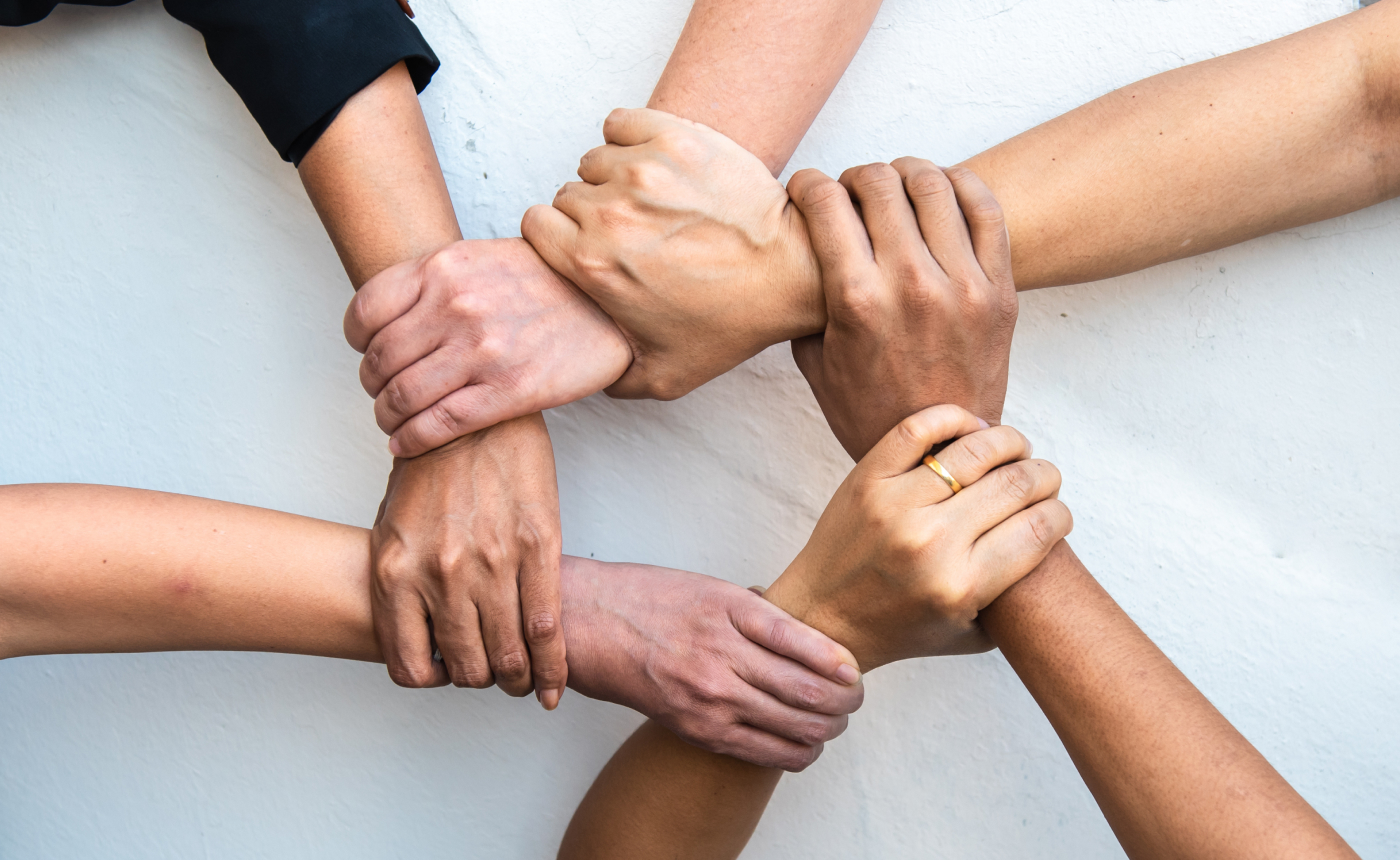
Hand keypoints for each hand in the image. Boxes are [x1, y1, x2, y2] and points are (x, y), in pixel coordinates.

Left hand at [344, 238, 631, 457]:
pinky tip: (407, 444)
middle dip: (373, 386)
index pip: (366, 312)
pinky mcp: (509, 391)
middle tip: (383, 394)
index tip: (367, 354)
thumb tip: (393, 315)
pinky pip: (439, 425)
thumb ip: (437, 281)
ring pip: (402, 397)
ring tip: (394, 423)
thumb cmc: (551, 283)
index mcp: (444, 268)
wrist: (612, 304)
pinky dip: (412, 440)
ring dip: (387, 418)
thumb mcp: (484, 259)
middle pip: (379, 360)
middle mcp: (456, 306)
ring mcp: (482, 351)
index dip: (357, 342)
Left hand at [370, 413, 567, 708]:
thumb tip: (421, 633)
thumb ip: (403, 584)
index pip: (410, 666)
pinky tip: (551, 686)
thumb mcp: (392, 528)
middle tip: (492, 673)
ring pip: (508, 657)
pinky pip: (547, 626)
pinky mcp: (536, 546)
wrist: (471, 414)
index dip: (432, 680)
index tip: (445, 673)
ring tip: (521, 680)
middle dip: (481, 679)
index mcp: (396, 573)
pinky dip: (552, 666)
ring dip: (516, 679)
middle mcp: (441, 575)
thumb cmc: (430, 469)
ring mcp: (491, 563)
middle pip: (466, 667)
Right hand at [522, 108, 823, 399]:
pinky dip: (630, 137)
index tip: (582, 244)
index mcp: (594, 264)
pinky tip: (655, 165)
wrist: (793, 273)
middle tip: (629, 232)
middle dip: (589, 212)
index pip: (536, 226)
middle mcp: (611, 212)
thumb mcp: (664, 376)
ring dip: (613, 177)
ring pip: (595, 159)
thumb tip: (582, 369)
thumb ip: (610, 378)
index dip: (557, 237)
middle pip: (567, 195)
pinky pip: (621, 122)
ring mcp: (644, 169)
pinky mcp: (676, 136)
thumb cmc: (733, 322)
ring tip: (649, 201)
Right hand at [560, 556, 863, 771]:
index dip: (843, 664)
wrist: (592, 625)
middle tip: (854, 699)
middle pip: (809, 692)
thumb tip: (813, 637)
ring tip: (834, 722)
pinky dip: (796, 753)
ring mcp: (710, 697)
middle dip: (845, 702)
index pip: (808, 645)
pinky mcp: (698, 727)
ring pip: (794, 727)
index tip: (856, 670)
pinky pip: (762, 752)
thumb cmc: (652, 599)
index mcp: (733, 613)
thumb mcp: (715, 588)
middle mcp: (724, 656)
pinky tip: (806, 747)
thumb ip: (763, 614)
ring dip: (827, 729)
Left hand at [764, 405, 1071, 670]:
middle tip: (1043, 477)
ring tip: (1014, 450)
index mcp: (962, 585)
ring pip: (976, 449)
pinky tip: (970, 429)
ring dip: (1010, 443)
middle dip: (1044, 475)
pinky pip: (919, 428)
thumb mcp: (972, 631)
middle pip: (1016, 484)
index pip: (1039, 529)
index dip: (1060, 512)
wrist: (823, 616)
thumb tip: (1053, 541)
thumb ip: (1018, 597)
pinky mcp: (866, 478)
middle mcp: (930, 543)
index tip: (1058, 511)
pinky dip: (954, 418)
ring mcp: (895, 506)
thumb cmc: (902, 628)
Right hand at [789, 159, 1017, 459]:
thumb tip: (799, 244)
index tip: (805, 189)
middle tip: (850, 191)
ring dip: (905, 173)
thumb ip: (807, 298)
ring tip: (895, 187)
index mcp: (857, 301)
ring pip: (933, 184)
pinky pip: (986, 208)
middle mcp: (911, 285)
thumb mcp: (815, 359)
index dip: (807, 185)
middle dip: (854, 177)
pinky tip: (941, 194)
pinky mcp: (1001, 291)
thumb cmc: (869, 411)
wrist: (941, 454)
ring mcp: (963, 286)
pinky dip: (959, 185)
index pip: (826, 204)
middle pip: (879, 183)